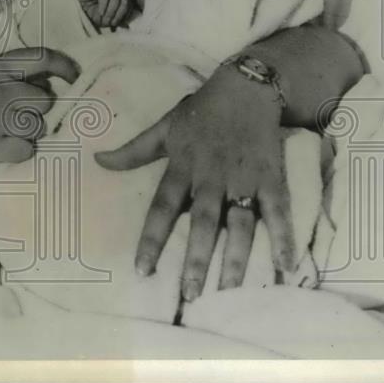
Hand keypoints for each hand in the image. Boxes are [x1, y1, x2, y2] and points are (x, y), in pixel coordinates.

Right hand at [0, 48, 79, 164]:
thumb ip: (2, 72)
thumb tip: (38, 81)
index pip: (42, 57)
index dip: (65, 66)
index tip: (73, 76)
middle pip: (45, 100)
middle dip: (37, 109)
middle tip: (18, 114)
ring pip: (38, 127)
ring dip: (28, 132)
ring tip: (5, 131)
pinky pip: (25, 150)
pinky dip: (18, 151)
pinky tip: (0, 146)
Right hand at [76, 0, 130, 27]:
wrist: (72, 4)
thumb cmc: (88, 12)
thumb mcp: (102, 18)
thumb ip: (112, 19)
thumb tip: (123, 24)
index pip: (128, 3)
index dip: (124, 14)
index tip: (117, 23)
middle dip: (118, 13)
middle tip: (110, 22)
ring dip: (111, 9)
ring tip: (104, 17)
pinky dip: (104, 4)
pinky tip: (100, 11)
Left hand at [94, 66, 295, 300]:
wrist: (245, 88)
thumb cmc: (200, 111)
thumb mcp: (163, 127)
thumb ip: (133, 151)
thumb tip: (98, 160)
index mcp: (181, 167)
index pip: (162, 207)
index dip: (152, 238)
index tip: (142, 268)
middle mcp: (211, 177)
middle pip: (202, 222)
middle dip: (196, 258)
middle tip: (190, 294)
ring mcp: (242, 179)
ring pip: (238, 222)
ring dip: (236, 257)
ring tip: (229, 289)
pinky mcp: (270, 178)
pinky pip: (277, 210)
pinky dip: (282, 236)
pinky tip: (286, 265)